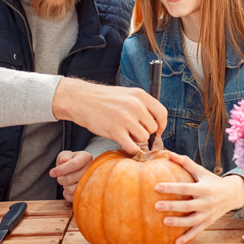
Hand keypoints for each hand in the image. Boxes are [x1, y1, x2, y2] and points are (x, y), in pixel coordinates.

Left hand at [49, 150, 92, 201]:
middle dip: (61, 179)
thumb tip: (64, 161)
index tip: (52, 173)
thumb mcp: (65, 155)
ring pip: (72, 190)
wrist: (78, 169)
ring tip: (66, 182)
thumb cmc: (70, 161)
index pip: (74, 164)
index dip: (61, 170)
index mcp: (86, 158)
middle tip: (60, 177)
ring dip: (64, 187)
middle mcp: (91, 170)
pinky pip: (73, 198)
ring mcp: (91, 182)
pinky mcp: (87, 193)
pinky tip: (69, 187)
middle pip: (71, 179)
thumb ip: (63, 156)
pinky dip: (67, 194)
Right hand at [52, 78, 166, 154]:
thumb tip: (155, 123)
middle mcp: (135, 105)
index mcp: (140, 95)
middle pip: (152, 128)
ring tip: (125, 134)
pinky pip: (132, 147)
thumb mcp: (127, 95)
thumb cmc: (104, 99)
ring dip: (136, 140)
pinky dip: (130, 149)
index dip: (161, 125)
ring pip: (143, 138)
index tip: (157, 131)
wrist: (82, 100)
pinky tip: (123, 143)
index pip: (162, 113)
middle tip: (133, 131)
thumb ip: (142, 105)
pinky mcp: (115, 130)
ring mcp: (125, 118)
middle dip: (144, 132)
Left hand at [154, 153, 243, 243]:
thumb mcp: (201, 171)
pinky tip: (176, 243)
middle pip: (188, 205)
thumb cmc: (212, 181)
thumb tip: (168, 153)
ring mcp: (208, 214)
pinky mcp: (208, 222)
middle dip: (172, 206)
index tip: (156, 187)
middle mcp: (206, 202)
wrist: (232, 194)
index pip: (185, 188)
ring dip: (179, 223)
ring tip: (164, 222)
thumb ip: (185, 163)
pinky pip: (197, 231)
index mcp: (203, 188)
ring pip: (192, 220)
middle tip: (157, 206)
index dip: (171, 187)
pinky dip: (187, 237)